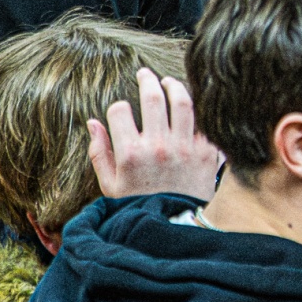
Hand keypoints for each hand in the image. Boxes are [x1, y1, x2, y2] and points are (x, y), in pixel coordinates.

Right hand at [87, 68, 224, 199]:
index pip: (120, 111)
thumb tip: (93, 122)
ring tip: (169, 81)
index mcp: (130, 153)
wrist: (173, 227)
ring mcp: (186, 147)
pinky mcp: (208, 152)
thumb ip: (99, 152)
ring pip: (183, 102)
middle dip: (147, 80)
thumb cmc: (137, 206)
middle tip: (145, 74)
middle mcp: (158, 146)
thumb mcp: (109, 185)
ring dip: (175, 86)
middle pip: (153, 97)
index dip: (118, 107)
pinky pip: (206, 121)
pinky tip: (192, 103)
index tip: (121, 110)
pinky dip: (200, 108)